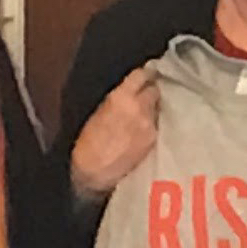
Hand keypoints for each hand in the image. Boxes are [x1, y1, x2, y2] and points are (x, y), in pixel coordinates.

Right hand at [69, 70, 161, 199]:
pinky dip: (154, 123)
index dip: (145, 75)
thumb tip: (129, 92)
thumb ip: (117, 99)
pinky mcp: (154, 140)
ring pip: (158, 107)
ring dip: (153, 108)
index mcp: (121, 97)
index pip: (142, 75)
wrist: (93, 172)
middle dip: (151, 91)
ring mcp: (150, 124)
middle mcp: (140, 107)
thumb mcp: (98, 112)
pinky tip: (145, 128)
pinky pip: (158, 124)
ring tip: (144, 113)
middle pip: (155, 90)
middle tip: (145, 95)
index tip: (146, 75)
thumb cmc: (88, 142)